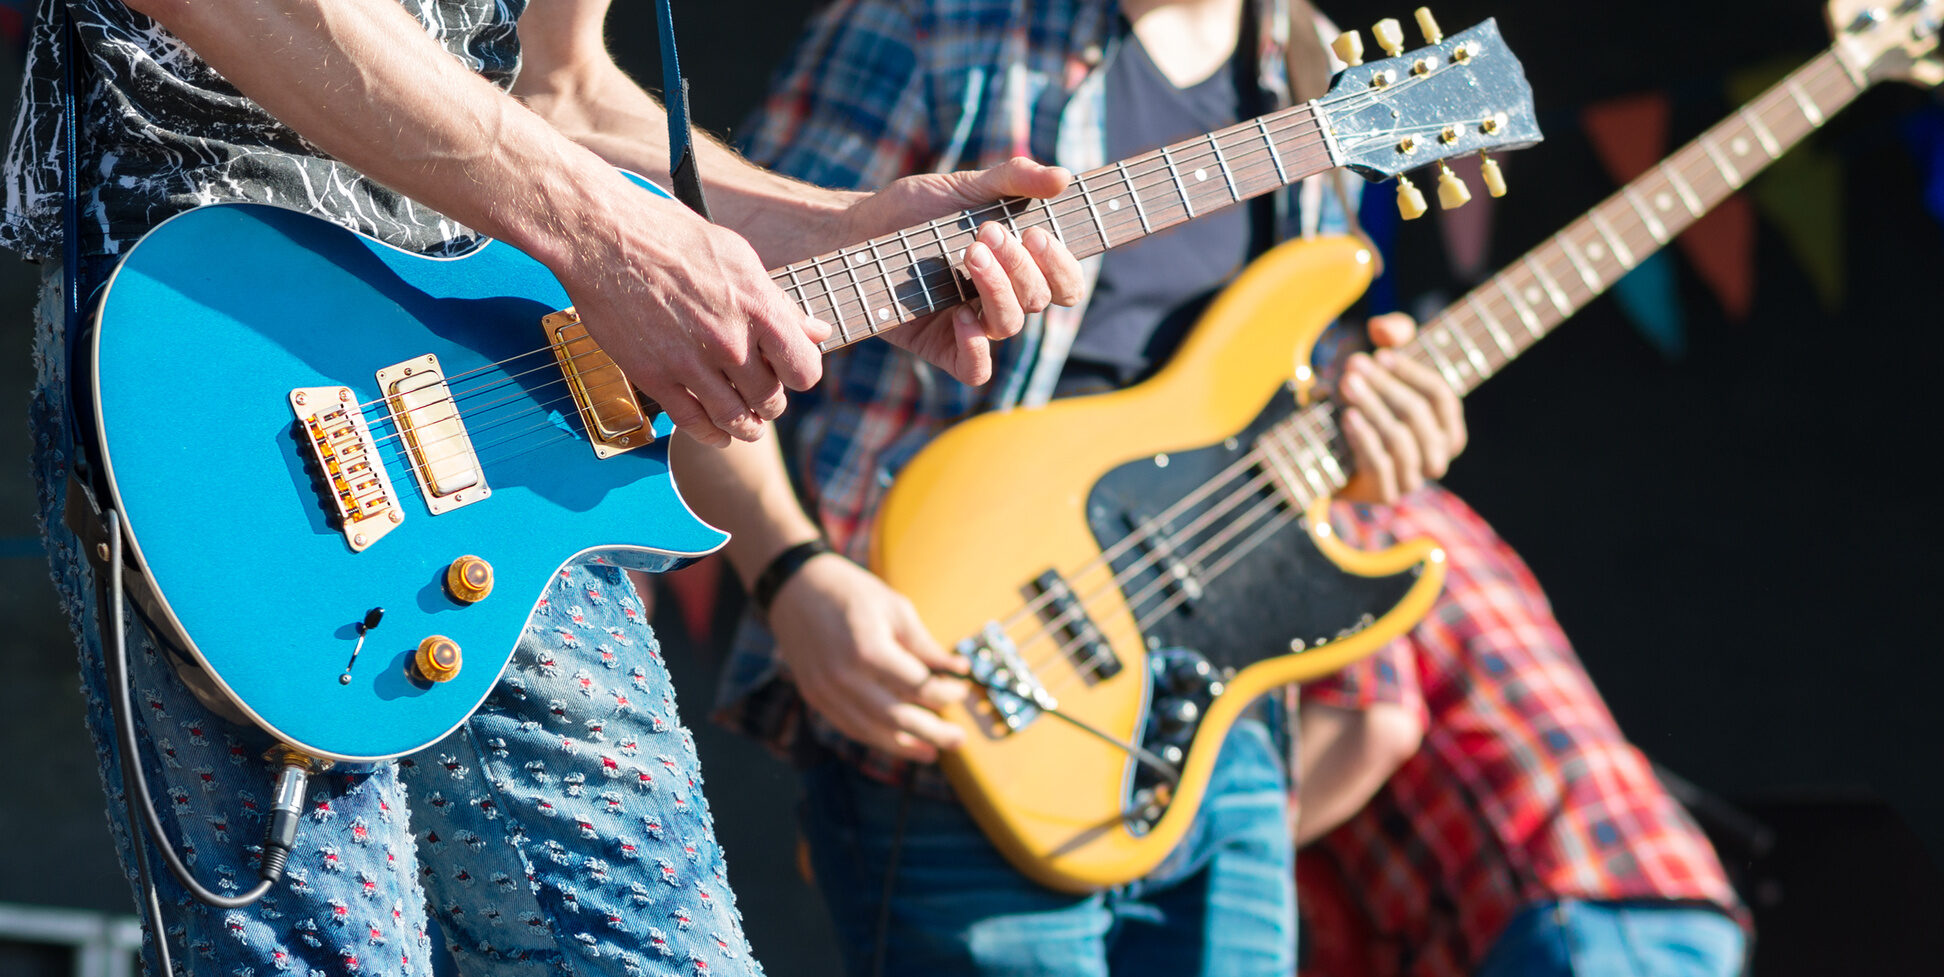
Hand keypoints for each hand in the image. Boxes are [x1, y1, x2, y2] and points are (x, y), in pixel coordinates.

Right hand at [559, 185, 830, 447]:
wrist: (604, 236)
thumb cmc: (672, 237)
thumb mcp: (739, 258)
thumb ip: (780, 303)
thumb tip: (818, 332)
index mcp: (757, 307)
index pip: (804, 370)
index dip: (799, 374)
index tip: (789, 372)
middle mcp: (728, 340)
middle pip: (770, 399)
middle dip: (771, 401)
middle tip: (764, 396)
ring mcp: (691, 362)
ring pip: (735, 419)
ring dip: (747, 427)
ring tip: (748, 424)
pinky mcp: (654, 376)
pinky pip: (692, 422)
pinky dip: (711, 435)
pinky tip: (717, 433)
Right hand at [766, 550, 969, 760]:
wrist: (795, 587)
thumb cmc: (849, 591)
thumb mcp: (895, 608)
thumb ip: (925, 645)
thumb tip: (958, 669)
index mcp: (868, 649)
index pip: (917, 686)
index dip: (945, 693)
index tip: (962, 690)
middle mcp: (844, 676)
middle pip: (897, 718)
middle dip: (933, 732)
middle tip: (958, 740)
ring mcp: (825, 690)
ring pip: (872, 731)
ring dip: (905, 746)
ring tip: (932, 751)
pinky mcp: (815, 696)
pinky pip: (850, 727)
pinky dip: (876, 738)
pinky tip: (898, 742)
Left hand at [842, 157, 1084, 384]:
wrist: (857, 230)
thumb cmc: (915, 209)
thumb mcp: (965, 186)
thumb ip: (1014, 179)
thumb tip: (1063, 176)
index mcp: (1019, 266)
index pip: (1065, 283)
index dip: (1062, 267)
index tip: (1037, 234)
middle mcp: (1002, 297)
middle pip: (1038, 300)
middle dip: (1019, 266)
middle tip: (986, 233)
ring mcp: (973, 324)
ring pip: (1009, 326)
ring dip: (997, 290)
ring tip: (968, 253)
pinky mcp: (941, 347)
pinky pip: (974, 369)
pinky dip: (975, 347)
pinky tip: (959, 315)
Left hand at [1336, 313, 1467, 503]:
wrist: (1333, 458)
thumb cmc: (1368, 402)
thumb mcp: (1384, 363)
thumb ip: (1393, 334)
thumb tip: (1383, 328)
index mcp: (1448, 429)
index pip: (1442, 398)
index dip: (1412, 372)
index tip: (1380, 352)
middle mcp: (1437, 457)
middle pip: (1418, 415)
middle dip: (1385, 386)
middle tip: (1353, 364)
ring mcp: (1413, 478)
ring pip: (1399, 439)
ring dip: (1372, 407)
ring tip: (1346, 384)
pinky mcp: (1386, 493)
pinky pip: (1380, 464)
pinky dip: (1364, 437)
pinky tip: (1347, 416)